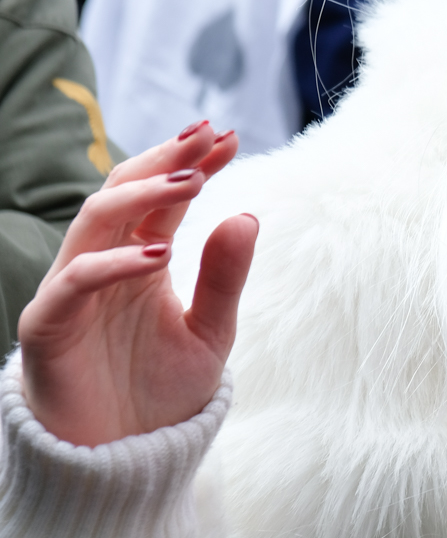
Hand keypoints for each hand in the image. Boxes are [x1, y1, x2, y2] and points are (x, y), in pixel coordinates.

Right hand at [18, 121, 257, 446]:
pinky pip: (73, 282)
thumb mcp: (210, 331)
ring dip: (142, 194)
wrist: (123, 460)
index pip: (163, 197)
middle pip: (123, 192)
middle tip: (205, 137)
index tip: (228, 137)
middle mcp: (105, 265)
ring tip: (192, 183)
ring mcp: (72, 291)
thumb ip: (224, 277)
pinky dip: (113, 263)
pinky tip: (158, 255)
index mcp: (142, 259)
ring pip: (94, 221)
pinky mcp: (49, 326)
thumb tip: (247, 215)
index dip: (192, 163)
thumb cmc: (162, 393)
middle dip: (163, 160)